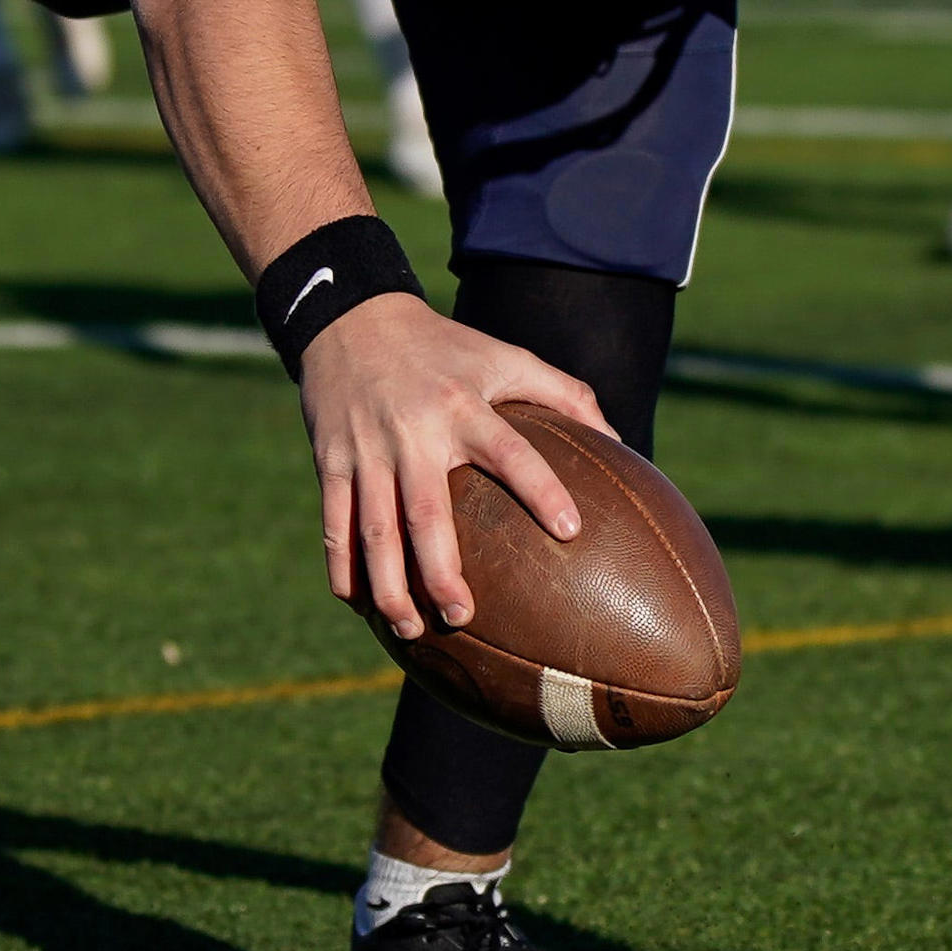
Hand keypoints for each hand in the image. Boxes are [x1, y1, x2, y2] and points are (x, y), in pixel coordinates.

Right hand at [294, 293, 607, 640]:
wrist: (351, 320)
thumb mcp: (504, 355)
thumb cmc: (444, 346)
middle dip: (441, 570)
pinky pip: (335, 524)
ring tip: (412, 630)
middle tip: (464, 615)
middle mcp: (413, 433)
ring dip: (389, 586)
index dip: (541, 489)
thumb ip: (564, 394)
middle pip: (426, 513)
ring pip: (374, 531)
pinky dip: (343, 568)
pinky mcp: (330, 462)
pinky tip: (359, 607)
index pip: (510, 452)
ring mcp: (367, 451)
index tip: (571, 532)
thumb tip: (621, 442)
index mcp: (463, 406)